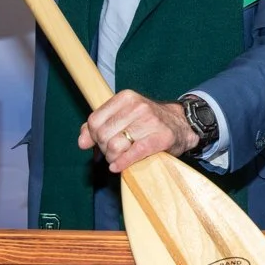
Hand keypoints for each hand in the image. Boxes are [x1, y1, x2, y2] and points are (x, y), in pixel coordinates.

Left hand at [78, 89, 198, 172]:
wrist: (181, 125)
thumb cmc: (148, 123)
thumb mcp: (123, 117)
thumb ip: (98, 126)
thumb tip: (82, 142)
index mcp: (126, 98)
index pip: (95, 121)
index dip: (94, 136)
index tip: (102, 142)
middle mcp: (138, 106)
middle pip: (104, 135)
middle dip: (104, 148)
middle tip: (113, 152)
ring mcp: (150, 121)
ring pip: (116, 146)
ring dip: (114, 157)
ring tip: (119, 157)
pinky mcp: (161, 137)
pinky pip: (134, 152)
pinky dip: (123, 162)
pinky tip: (118, 166)